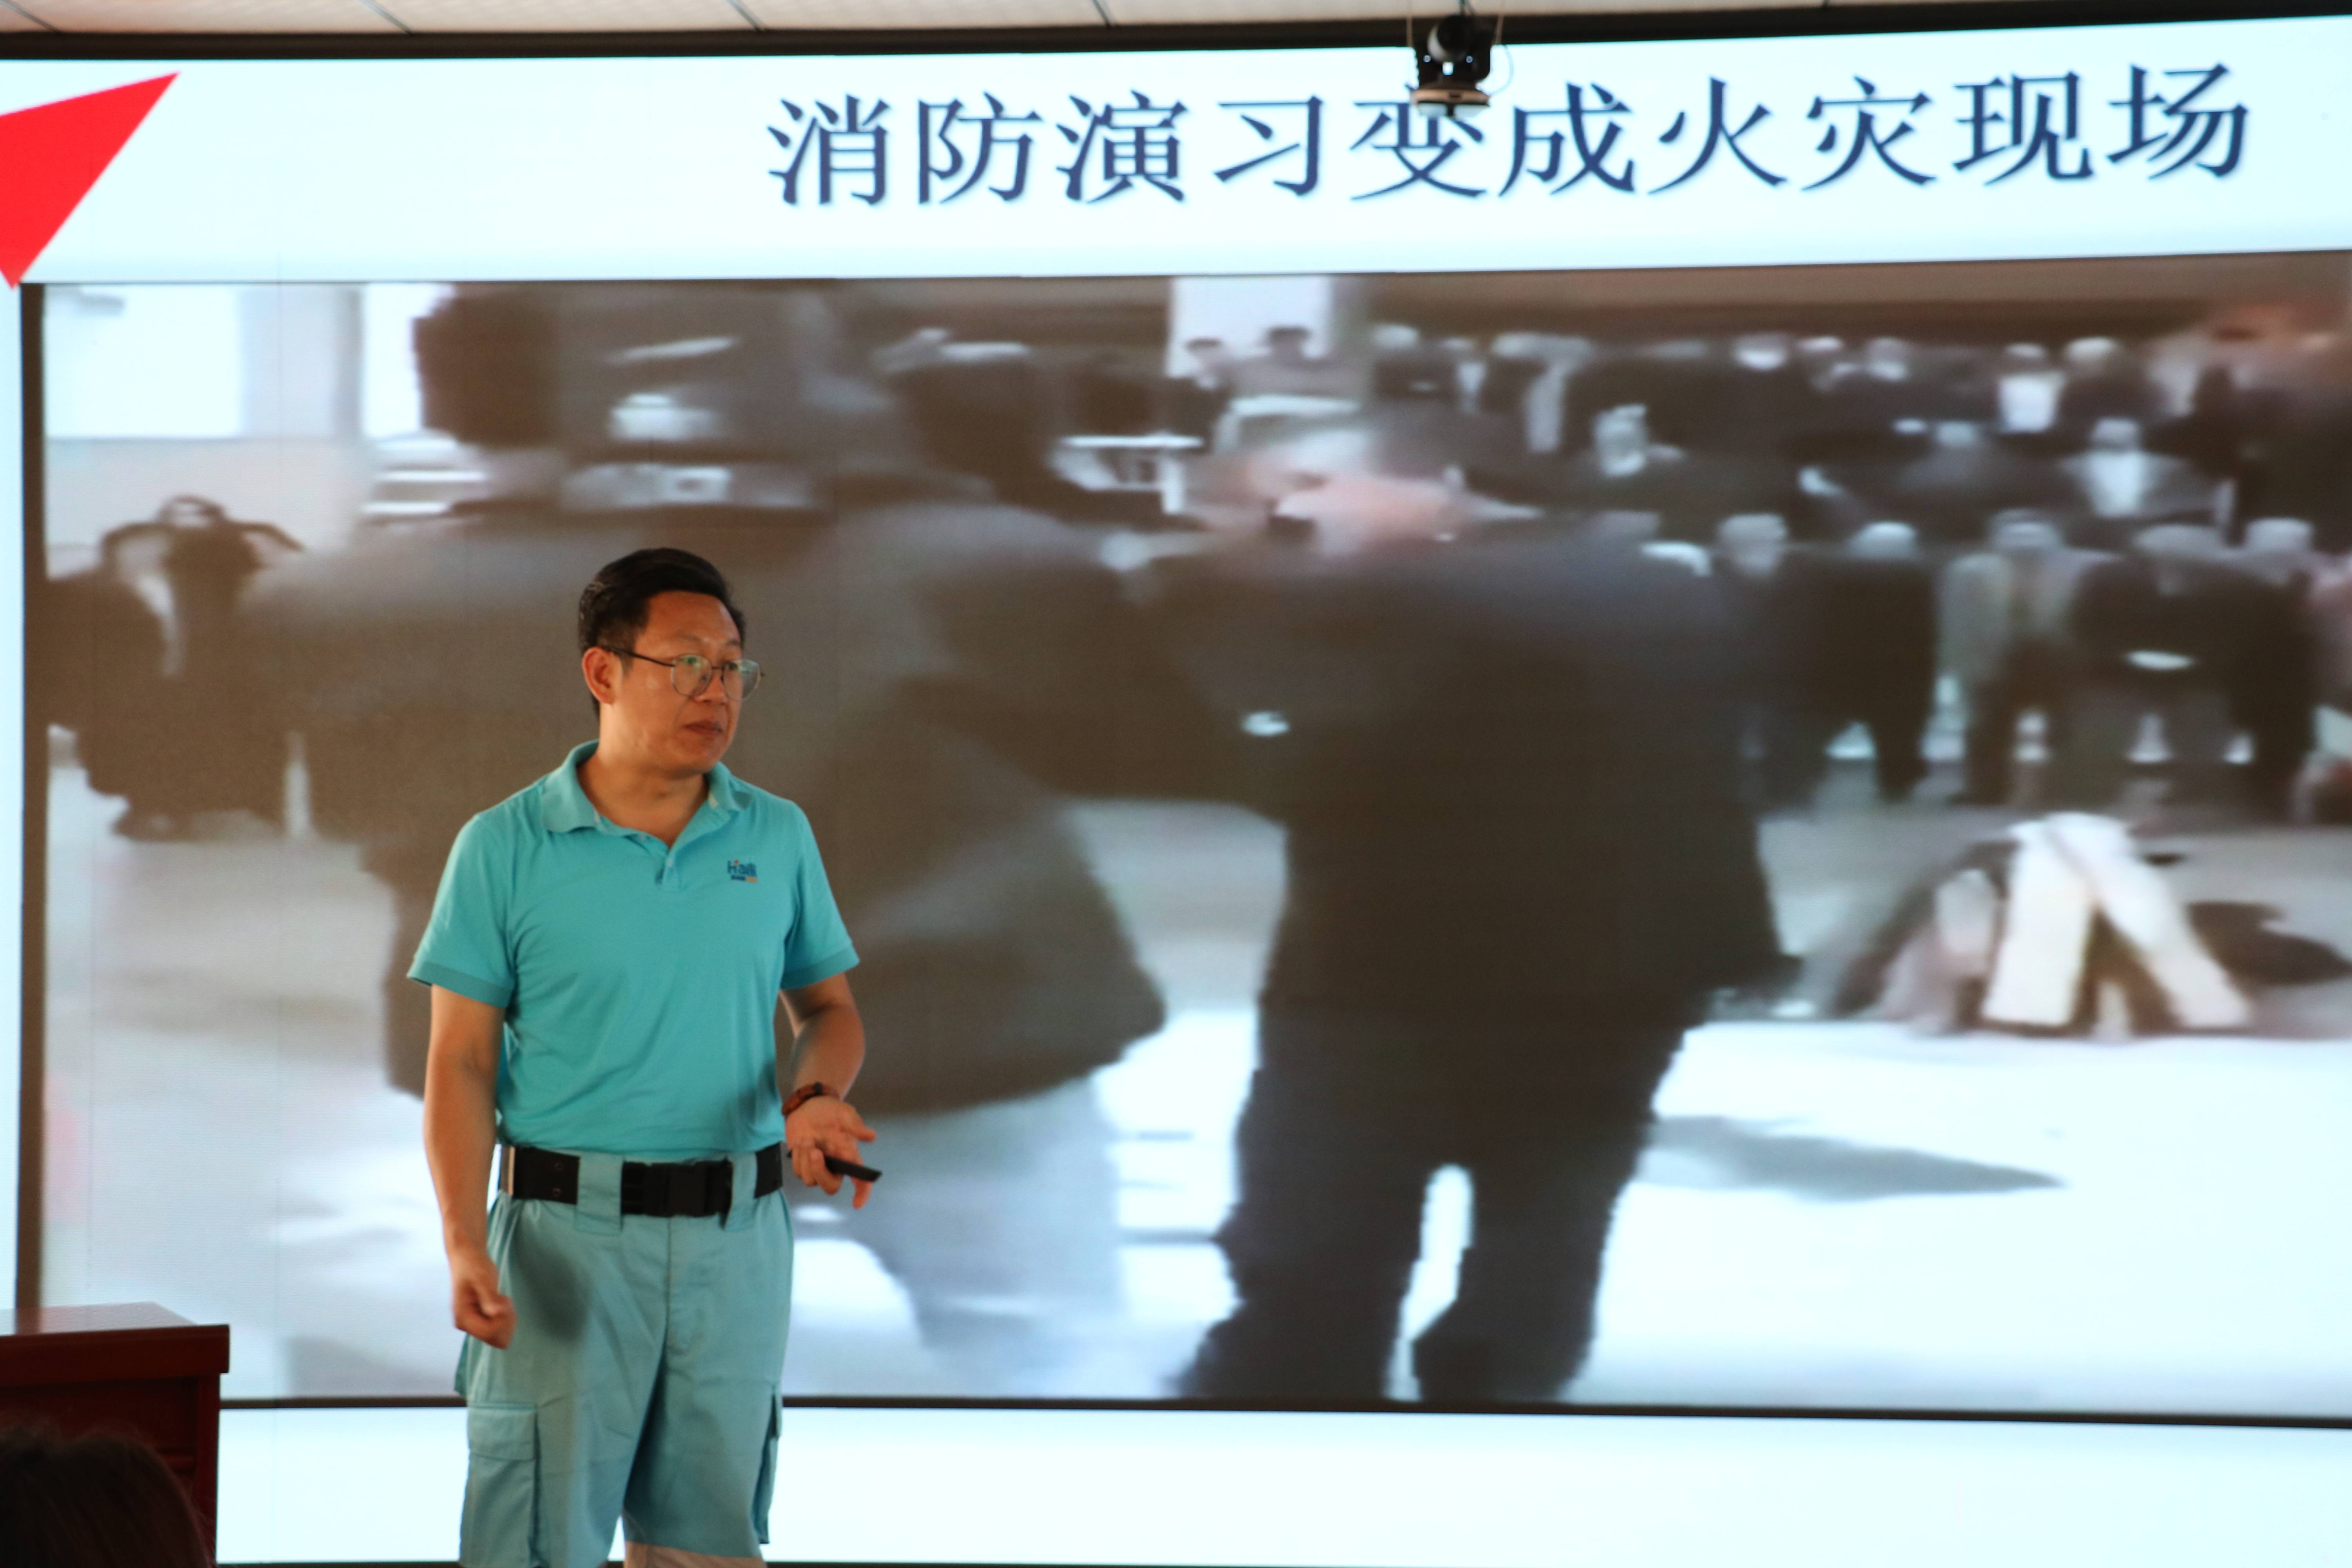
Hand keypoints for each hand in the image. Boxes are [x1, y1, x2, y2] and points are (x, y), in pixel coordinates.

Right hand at [448, 1244, 514, 1347]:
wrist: (468, 1257)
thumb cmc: (474, 1266)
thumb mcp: (484, 1279)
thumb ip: (490, 1298)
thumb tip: (497, 1313)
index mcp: (463, 1317)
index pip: (489, 1332)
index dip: (503, 1319)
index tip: (502, 1298)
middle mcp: (466, 1325)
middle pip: (496, 1339)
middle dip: (506, 1320)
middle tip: (501, 1298)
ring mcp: (473, 1324)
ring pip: (500, 1336)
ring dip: (506, 1317)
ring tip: (498, 1297)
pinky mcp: (481, 1320)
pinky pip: (500, 1328)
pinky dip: (506, 1315)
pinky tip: (499, 1300)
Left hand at [786, 1094, 877, 1208]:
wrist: (808, 1105)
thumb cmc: (830, 1110)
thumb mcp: (844, 1113)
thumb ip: (856, 1126)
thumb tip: (872, 1136)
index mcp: (849, 1156)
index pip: (860, 1180)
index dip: (861, 1194)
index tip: (856, 1203)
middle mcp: (835, 1165)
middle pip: (830, 1186)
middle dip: (820, 1172)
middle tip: (815, 1152)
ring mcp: (818, 1166)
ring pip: (811, 1180)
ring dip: (806, 1159)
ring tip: (808, 1139)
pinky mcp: (802, 1164)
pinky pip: (798, 1172)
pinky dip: (797, 1158)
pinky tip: (801, 1143)